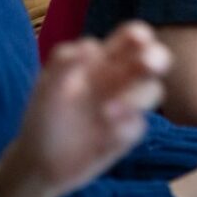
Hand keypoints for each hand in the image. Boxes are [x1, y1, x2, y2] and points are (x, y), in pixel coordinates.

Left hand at [0, 22, 171, 196]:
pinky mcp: (128, 134)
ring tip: (105, 114)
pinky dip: (125, 129)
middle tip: (148, 64)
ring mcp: (127, 107)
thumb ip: (65, 62)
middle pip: (153, 60)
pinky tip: (102, 139)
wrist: (39, 162)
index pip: (130, 39)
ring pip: (152, 90)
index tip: (137, 39)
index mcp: (103, 61)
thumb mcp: (47, 86)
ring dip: (136, 97)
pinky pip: (139, 126)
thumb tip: (91, 45)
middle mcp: (121, 80)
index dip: (139, 35)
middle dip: (157, 57)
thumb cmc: (44, 115)